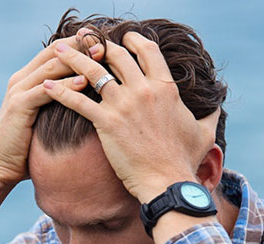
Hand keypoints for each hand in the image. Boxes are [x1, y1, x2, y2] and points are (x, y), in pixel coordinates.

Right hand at [0, 33, 97, 237]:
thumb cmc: (26, 147)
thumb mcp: (46, 120)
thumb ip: (60, 105)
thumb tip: (89, 102)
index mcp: (29, 78)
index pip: (57, 51)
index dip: (80, 44)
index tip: (104, 42)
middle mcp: (22, 78)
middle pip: (55, 51)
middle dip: (81, 45)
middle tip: (105, 42)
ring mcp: (18, 90)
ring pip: (51, 66)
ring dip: (77, 60)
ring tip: (100, 56)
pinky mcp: (18, 105)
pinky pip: (45, 90)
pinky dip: (65, 85)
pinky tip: (85, 83)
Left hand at [43, 32, 218, 202]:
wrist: (168, 182)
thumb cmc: (184, 161)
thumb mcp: (204, 133)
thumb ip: (210, 114)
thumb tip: (218, 104)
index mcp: (166, 87)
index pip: (146, 51)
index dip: (132, 40)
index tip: (121, 39)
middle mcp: (144, 90)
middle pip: (116, 55)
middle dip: (98, 45)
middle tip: (83, 41)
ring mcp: (124, 104)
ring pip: (92, 71)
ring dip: (72, 57)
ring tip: (57, 50)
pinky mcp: (106, 122)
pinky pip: (77, 101)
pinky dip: (59, 91)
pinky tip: (45, 86)